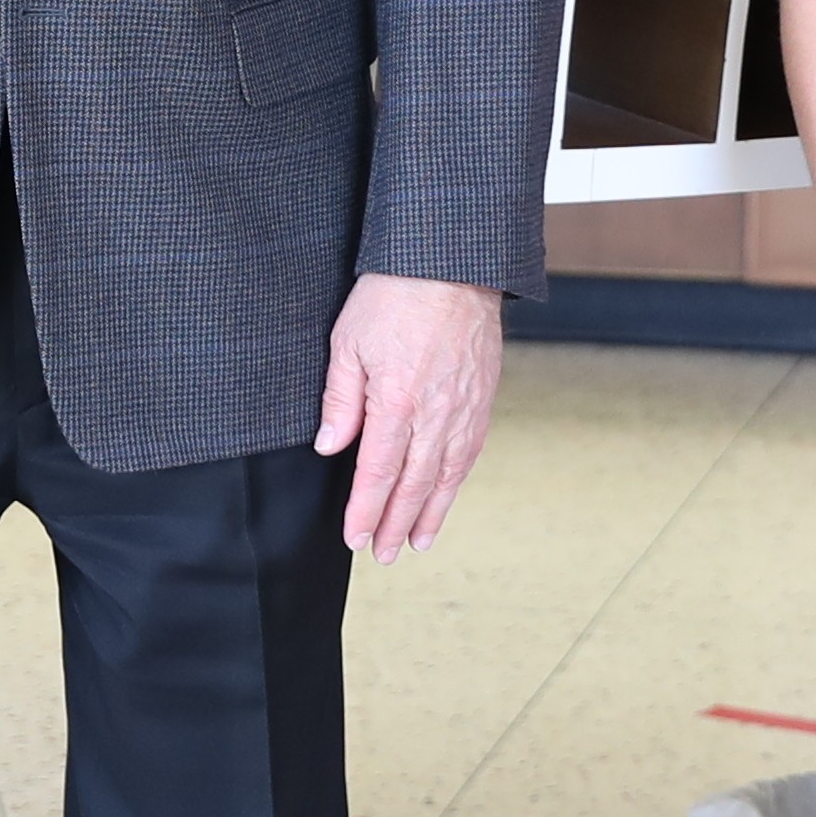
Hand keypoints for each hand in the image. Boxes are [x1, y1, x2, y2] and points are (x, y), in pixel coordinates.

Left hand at [317, 271, 505, 557]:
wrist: (452, 261)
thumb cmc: (394, 294)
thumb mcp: (347, 342)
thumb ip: (340, 399)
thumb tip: (332, 446)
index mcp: (398, 402)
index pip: (378, 473)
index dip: (365, 510)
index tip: (354, 537)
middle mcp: (437, 413)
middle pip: (415, 484)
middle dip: (396, 524)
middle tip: (382, 555)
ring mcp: (465, 407)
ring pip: (448, 475)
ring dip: (432, 513)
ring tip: (417, 541)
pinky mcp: (483, 397)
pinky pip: (470, 451)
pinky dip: (456, 481)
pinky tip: (445, 494)